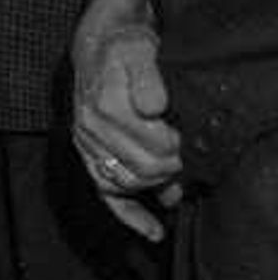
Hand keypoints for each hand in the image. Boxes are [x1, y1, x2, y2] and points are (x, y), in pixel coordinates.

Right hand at [71, 0, 183, 240]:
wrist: (98, 46)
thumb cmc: (125, 49)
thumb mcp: (140, 51)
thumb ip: (147, 78)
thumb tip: (154, 108)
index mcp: (105, 107)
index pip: (154, 147)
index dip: (179, 148)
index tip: (190, 138)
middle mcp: (91, 130)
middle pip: (144, 169)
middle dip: (173, 167)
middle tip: (189, 154)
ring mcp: (88, 146)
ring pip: (128, 184)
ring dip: (157, 186)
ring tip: (179, 177)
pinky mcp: (90, 158)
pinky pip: (106, 195)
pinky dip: (130, 217)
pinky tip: (153, 232)